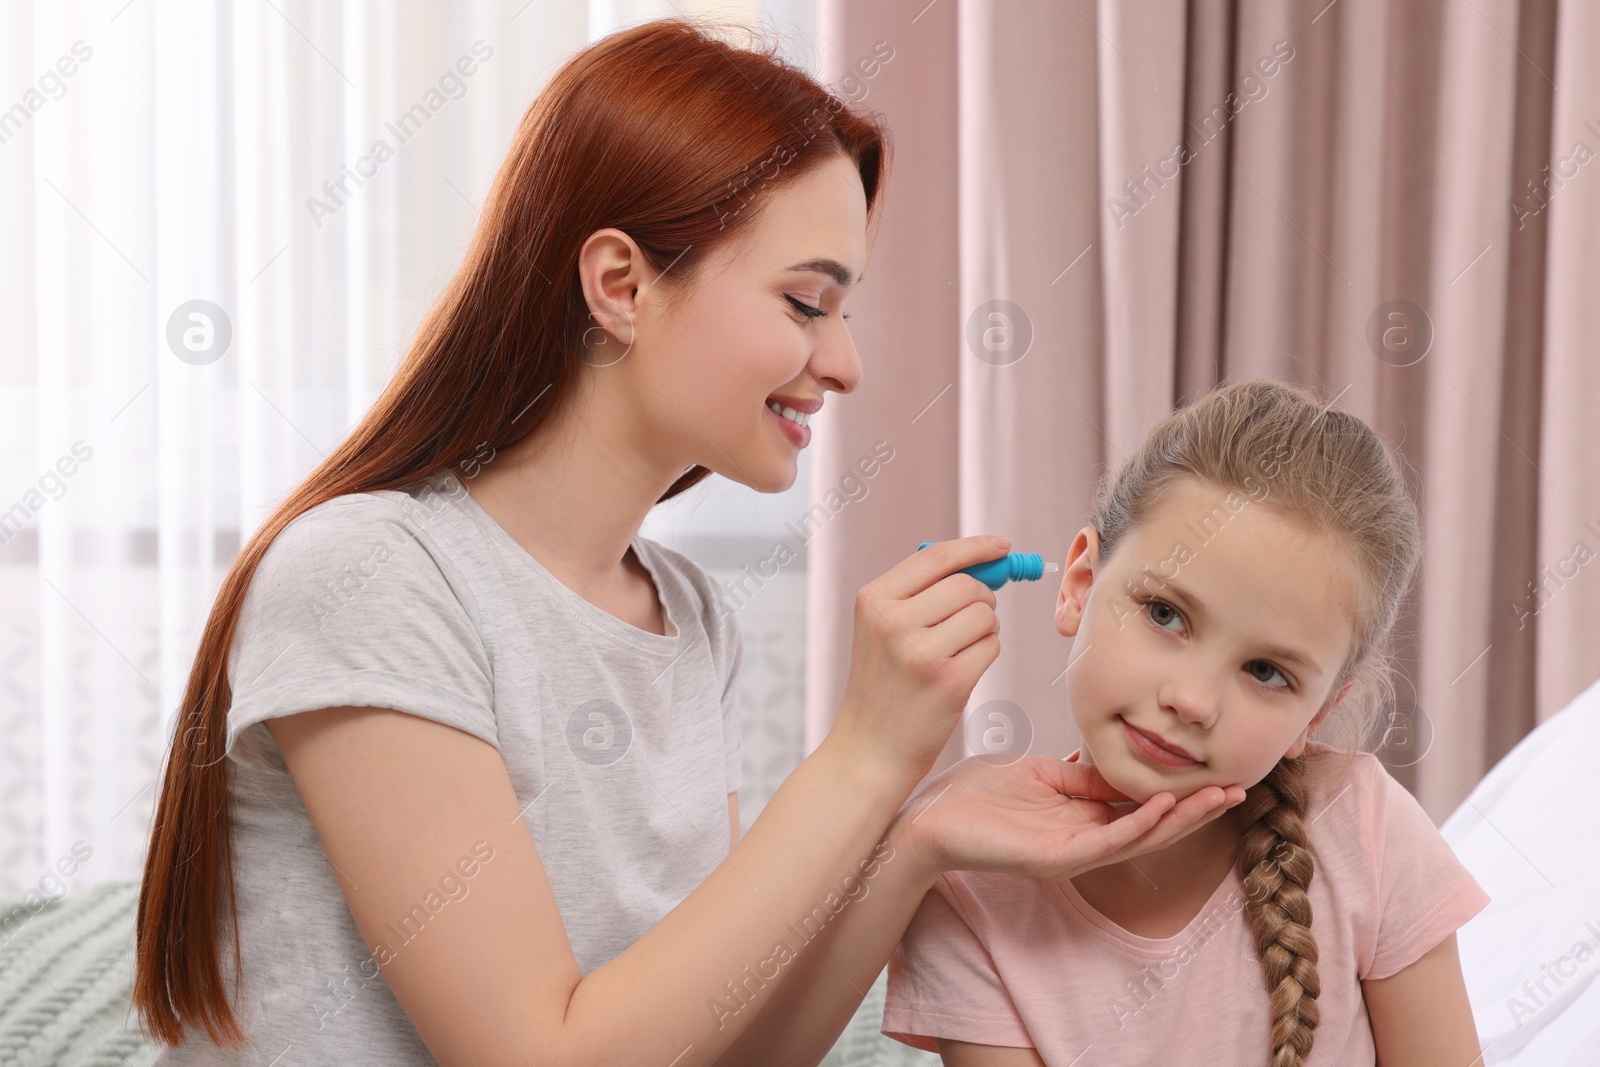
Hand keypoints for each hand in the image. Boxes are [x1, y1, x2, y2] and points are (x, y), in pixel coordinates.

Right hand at [831, 535, 1011, 778]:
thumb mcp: (883, 629)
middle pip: (968, 585)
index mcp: (873, 600)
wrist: (869, 749)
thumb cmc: (885, 685)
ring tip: (958, 652)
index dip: (976, 546)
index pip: (935, 556)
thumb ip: (924, 592)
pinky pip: (991, 647)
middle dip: (983, 598)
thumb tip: (989, 562)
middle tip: (971, 621)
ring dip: (985, 630)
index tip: (1002, 545)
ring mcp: (920, 652)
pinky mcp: (949, 681)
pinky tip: (960, 673)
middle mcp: (893, 621)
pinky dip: (985, 655)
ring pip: (985, 615)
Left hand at [891, 753, 1247, 885]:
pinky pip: (1109, 842)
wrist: (930, 815)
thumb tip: (1120, 766)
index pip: (1142, 808)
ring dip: (1182, 818)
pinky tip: (1166, 804)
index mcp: (1082, 820)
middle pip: (1154, 827)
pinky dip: (1140, 824)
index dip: (1181, 793)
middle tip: (1240, 789)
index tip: (1217, 774)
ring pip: (1141, 838)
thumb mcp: (1039, 773)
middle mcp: (1085, 842)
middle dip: (1198, 809)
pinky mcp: (1056, 859)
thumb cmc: (975, 795)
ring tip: (1218, 797)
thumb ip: (1081, 776)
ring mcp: (1073, 854)